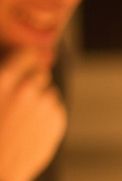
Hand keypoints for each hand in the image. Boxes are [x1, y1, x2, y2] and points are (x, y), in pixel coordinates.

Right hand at [0, 48, 66, 180]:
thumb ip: (3, 79)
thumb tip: (12, 70)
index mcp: (2, 80)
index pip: (27, 54)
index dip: (26, 59)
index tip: (24, 64)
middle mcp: (26, 90)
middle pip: (41, 73)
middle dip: (32, 81)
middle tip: (19, 97)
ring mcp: (45, 107)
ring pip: (50, 93)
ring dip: (40, 99)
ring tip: (23, 116)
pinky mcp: (57, 123)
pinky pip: (56, 110)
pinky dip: (47, 114)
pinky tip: (31, 126)